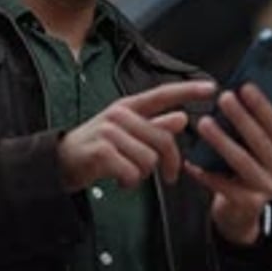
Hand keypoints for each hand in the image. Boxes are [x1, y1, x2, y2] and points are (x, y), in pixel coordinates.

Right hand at [58, 80, 215, 191]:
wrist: (59, 162)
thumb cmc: (96, 148)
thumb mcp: (125, 134)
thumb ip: (154, 126)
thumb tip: (181, 118)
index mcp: (128, 107)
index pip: (163, 94)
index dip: (188, 90)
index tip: (212, 88)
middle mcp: (119, 114)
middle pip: (163, 139)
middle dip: (170, 163)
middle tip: (170, 177)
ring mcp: (109, 131)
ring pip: (149, 159)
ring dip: (144, 174)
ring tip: (129, 173)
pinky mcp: (101, 151)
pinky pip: (133, 172)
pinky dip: (129, 182)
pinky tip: (120, 180)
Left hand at [184, 83, 271, 244]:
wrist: (239, 211)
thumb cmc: (243, 169)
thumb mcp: (253, 146)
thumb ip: (254, 123)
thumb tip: (246, 89)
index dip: (261, 105)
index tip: (245, 87)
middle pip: (259, 140)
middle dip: (241, 118)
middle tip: (223, 98)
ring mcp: (267, 188)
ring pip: (241, 161)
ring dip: (221, 141)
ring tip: (203, 123)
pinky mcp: (249, 204)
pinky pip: (224, 185)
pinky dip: (205, 173)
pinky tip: (190, 162)